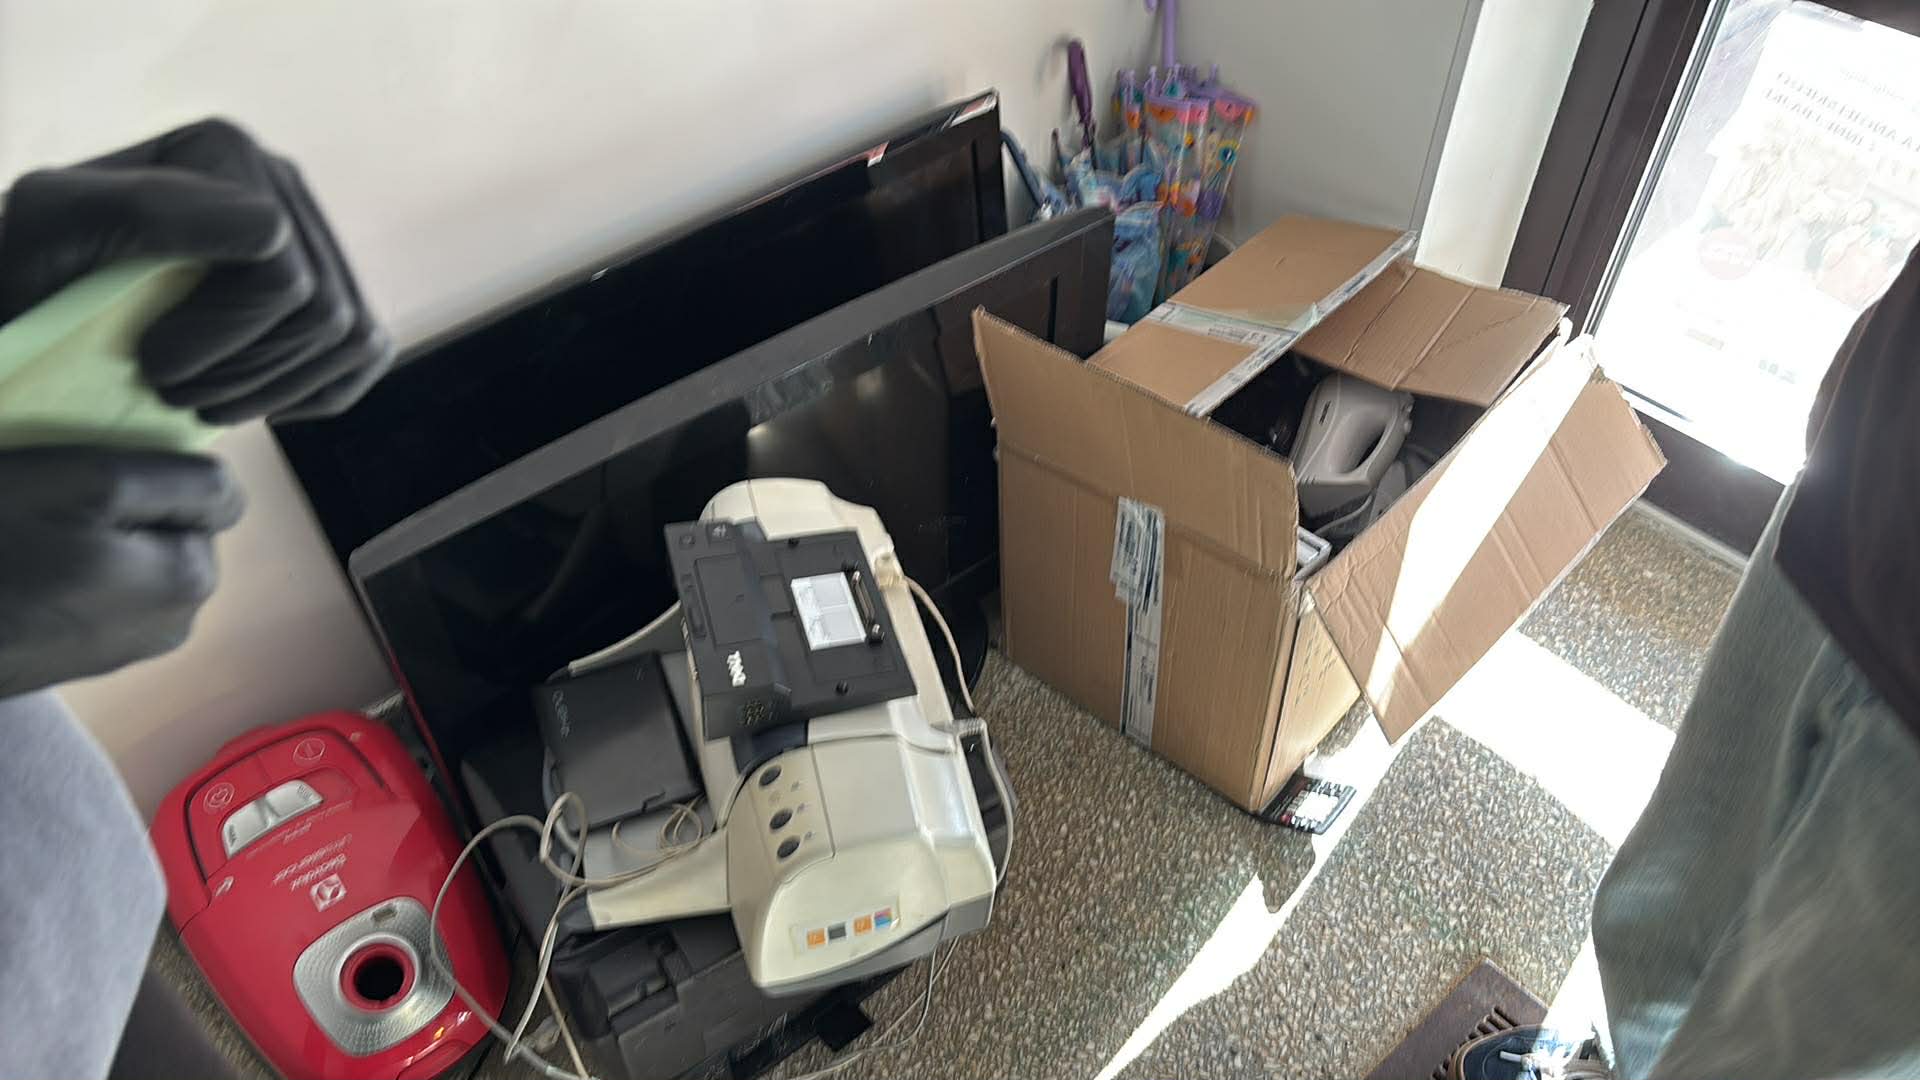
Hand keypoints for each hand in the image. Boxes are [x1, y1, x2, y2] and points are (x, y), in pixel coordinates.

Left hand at [0, 118, 393, 422]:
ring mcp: (316, 235)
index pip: (281, 268)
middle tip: (170, 390)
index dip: (221, 335)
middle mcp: (281, 181)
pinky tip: (251, 393)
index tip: (150, 360)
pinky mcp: (337, 287)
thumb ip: (143, 208)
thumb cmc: (36, 270)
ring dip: (273, 390)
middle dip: (244, 372)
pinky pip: (368, 352)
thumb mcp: (52, 226)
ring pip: (351, 337)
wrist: (47, 299)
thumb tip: (271, 230)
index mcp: (222, 150)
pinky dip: (314, 391)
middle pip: (322, 311)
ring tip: (201, 399)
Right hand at [0, 447, 242, 696]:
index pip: (208, 495)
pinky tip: (23, 570)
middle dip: (124, 509)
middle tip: (48, 512)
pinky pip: (101, 584)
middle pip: (173, 526)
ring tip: (30, 540)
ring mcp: (131, 645)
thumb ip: (182, 484)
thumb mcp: (88, 483)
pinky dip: (73, 566)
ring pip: (135, 553)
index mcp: (190, 581)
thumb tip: (232, 495)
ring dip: (94, 535)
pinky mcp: (87, 654)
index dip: (146, 476)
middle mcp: (177, 623)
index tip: (81, 486)